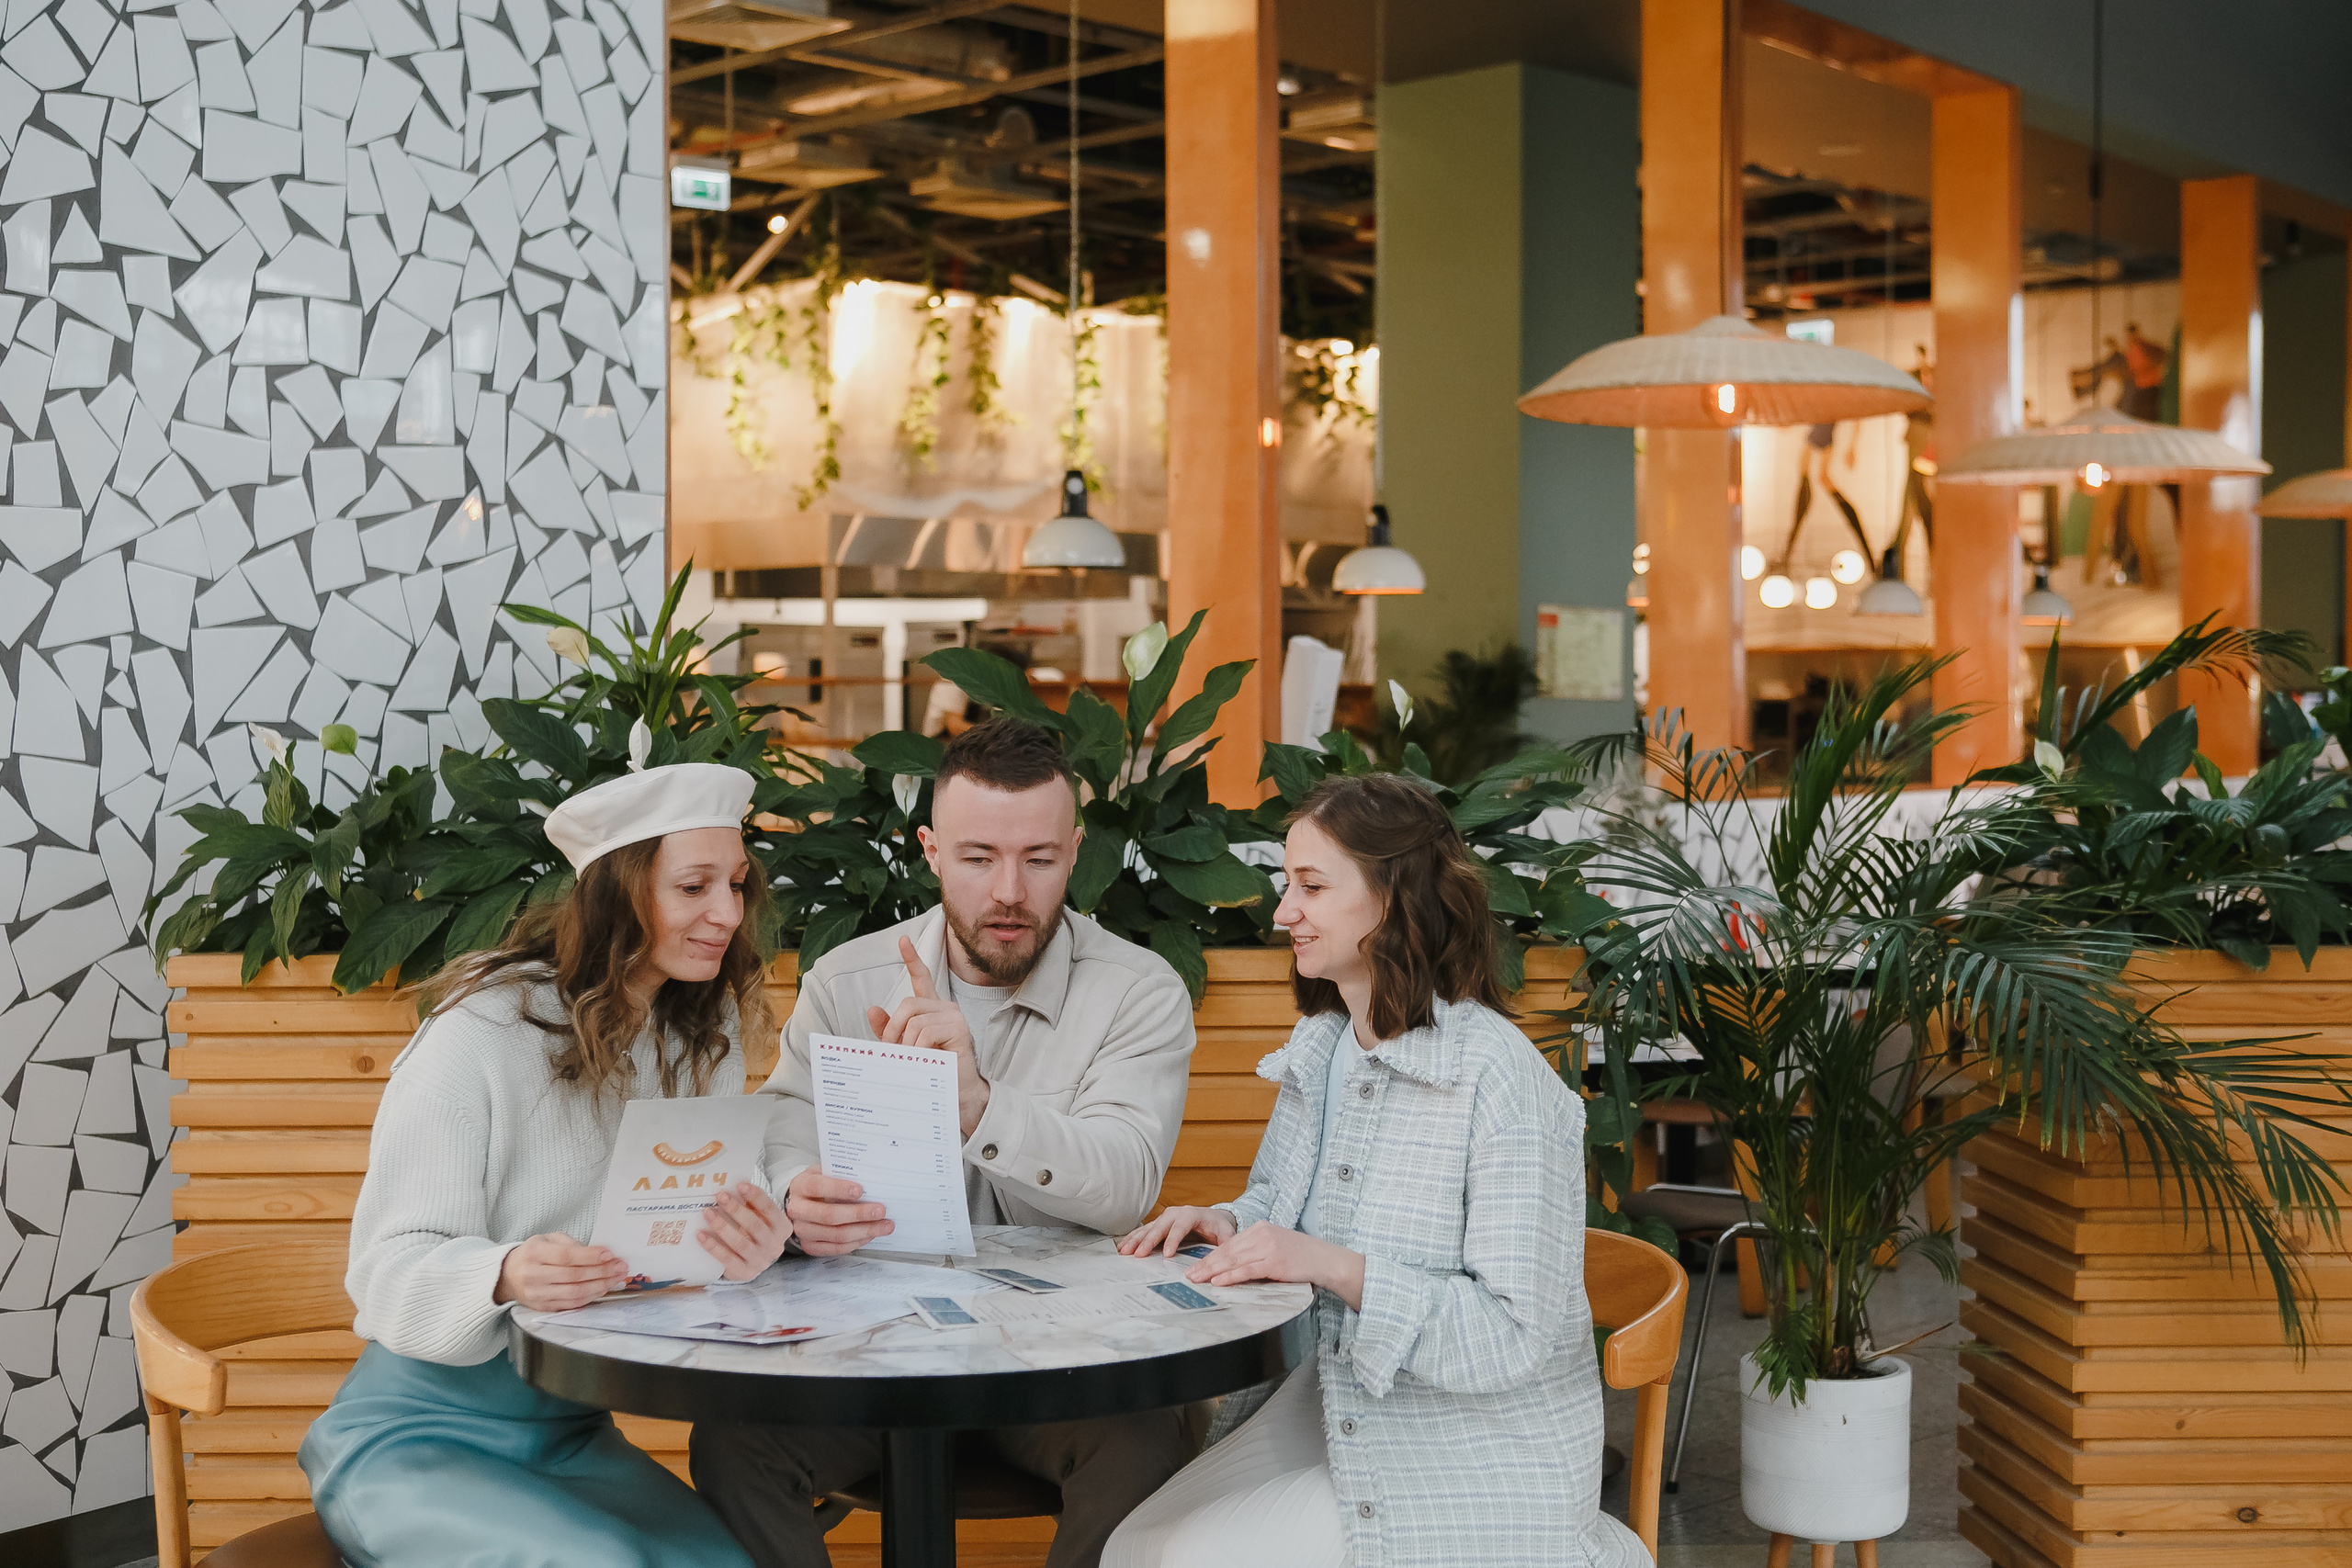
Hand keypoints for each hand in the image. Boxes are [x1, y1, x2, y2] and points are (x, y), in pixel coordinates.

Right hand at [494, 1233, 625, 1310]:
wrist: (508, 1276)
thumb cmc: (533, 1254)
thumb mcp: (547, 1239)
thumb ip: (570, 1244)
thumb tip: (599, 1254)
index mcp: (533, 1253)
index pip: (566, 1256)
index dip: (590, 1256)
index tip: (610, 1254)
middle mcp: (533, 1275)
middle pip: (573, 1277)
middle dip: (601, 1272)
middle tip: (621, 1267)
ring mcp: (537, 1294)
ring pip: (574, 1293)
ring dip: (600, 1286)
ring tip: (616, 1278)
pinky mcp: (542, 1308)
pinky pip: (571, 1304)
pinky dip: (590, 1297)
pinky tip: (602, 1289)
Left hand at [696, 1182, 793, 1280]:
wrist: (752, 1261)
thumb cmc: (753, 1232)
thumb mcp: (759, 1218)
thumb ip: (751, 1205)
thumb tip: (731, 1187)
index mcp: (782, 1228)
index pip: (770, 1210)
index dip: (756, 1197)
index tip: (740, 1185)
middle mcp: (775, 1246)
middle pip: (755, 1226)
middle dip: (736, 1210)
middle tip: (720, 1196)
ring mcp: (760, 1262)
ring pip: (741, 1243)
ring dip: (722, 1226)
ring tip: (707, 1212)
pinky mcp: (745, 1273)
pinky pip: (727, 1259)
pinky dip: (713, 1246)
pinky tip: (701, 1234)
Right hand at [786, 1167, 893, 1254]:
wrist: (801, 1202)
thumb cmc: (820, 1185)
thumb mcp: (825, 1172)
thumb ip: (842, 1174)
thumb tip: (870, 1181)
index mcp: (800, 1186)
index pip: (817, 1187)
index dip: (839, 1189)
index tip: (860, 1190)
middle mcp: (798, 1210)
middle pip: (829, 1216)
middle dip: (858, 1214)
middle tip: (881, 1210)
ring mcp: (802, 1231)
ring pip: (836, 1235)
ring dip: (864, 1231)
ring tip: (885, 1225)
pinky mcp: (810, 1246)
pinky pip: (837, 1248)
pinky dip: (857, 1242)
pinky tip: (871, 1234)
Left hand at [866, 936, 990, 1137]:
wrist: (956, 1096)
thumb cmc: (931, 1072)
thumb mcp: (904, 1049)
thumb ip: (889, 1030)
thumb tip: (872, 1008)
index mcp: (931, 1011)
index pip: (922, 979)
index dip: (912, 959)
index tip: (902, 941)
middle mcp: (945, 1009)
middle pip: (908, 1004)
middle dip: (893, 1028)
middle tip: (891, 1050)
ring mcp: (954, 1017)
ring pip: (914, 1020)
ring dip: (906, 1044)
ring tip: (912, 1060)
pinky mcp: (959, 1029)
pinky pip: (925, 1032)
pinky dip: (918, 1049)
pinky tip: (925, 1059)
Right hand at [1119, 1206, 1236, 1257]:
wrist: (1214, 1217)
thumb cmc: (1219, 1225)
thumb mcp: (1226, 1233)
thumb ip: (1226, 1243)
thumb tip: (1225, 1258)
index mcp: (1191, 1214)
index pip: (1180, 1227)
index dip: (1173, 1240)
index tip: (1167, 1254)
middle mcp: (1176, 1213)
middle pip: (1160, 1226)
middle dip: (1148, 1241)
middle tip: (1138, 1254)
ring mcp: (1165, 1218)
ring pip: (1148, 1228)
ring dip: (1135, 1239)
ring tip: (1124, 1251)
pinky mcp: (1159, 1224)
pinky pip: (1144, 1231)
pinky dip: (1133, 1238)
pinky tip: (1123, 1246)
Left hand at [1185, 1221, 1364, 1310]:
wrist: (1325, 1259)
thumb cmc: (1302, 1256)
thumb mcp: (1276, 1244)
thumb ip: (1256, 1249)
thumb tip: (1233, 1264)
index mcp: (1260, 1228)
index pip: (1229, 1243)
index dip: (1210, 1255)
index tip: (1196, 1265)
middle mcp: (1261, 1234)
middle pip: (1227, 1251)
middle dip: (1206, 1264)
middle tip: (1189, 1274)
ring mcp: (1268, 1247)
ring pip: (1233, 1260)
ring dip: (1212, 1271)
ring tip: (1197, 1279)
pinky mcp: (1274, 1262)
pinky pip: (1246, 1271)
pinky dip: (1230, 1277)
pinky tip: (1217, 1282)